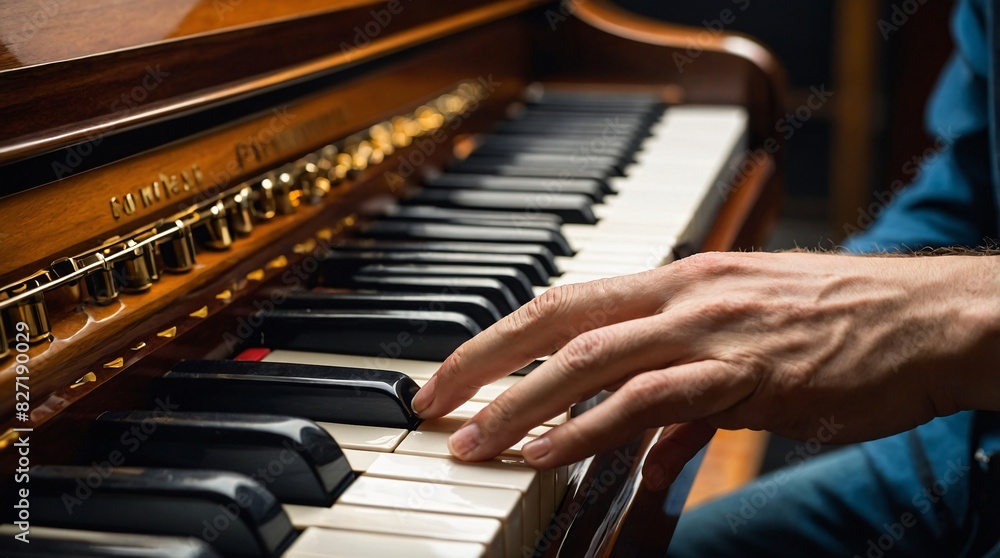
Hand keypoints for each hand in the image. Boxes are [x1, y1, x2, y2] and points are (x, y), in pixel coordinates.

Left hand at [410, 252, 999, 489]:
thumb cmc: (843, 327)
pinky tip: (551, 452)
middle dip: (482, 361)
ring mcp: (712, 329)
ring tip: (472, 444)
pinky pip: (651, 400)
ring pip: (590, 359)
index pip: (564, 299)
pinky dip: (593, 427)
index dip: (499, 335)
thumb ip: (685, 403)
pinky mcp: (746, 372)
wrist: (930, 319)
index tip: (454, 374)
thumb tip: (646, 453)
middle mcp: (683, 293)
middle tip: (429, 403)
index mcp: (678, 280)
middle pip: (555, 318)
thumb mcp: (748, 349)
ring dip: (521, 404)